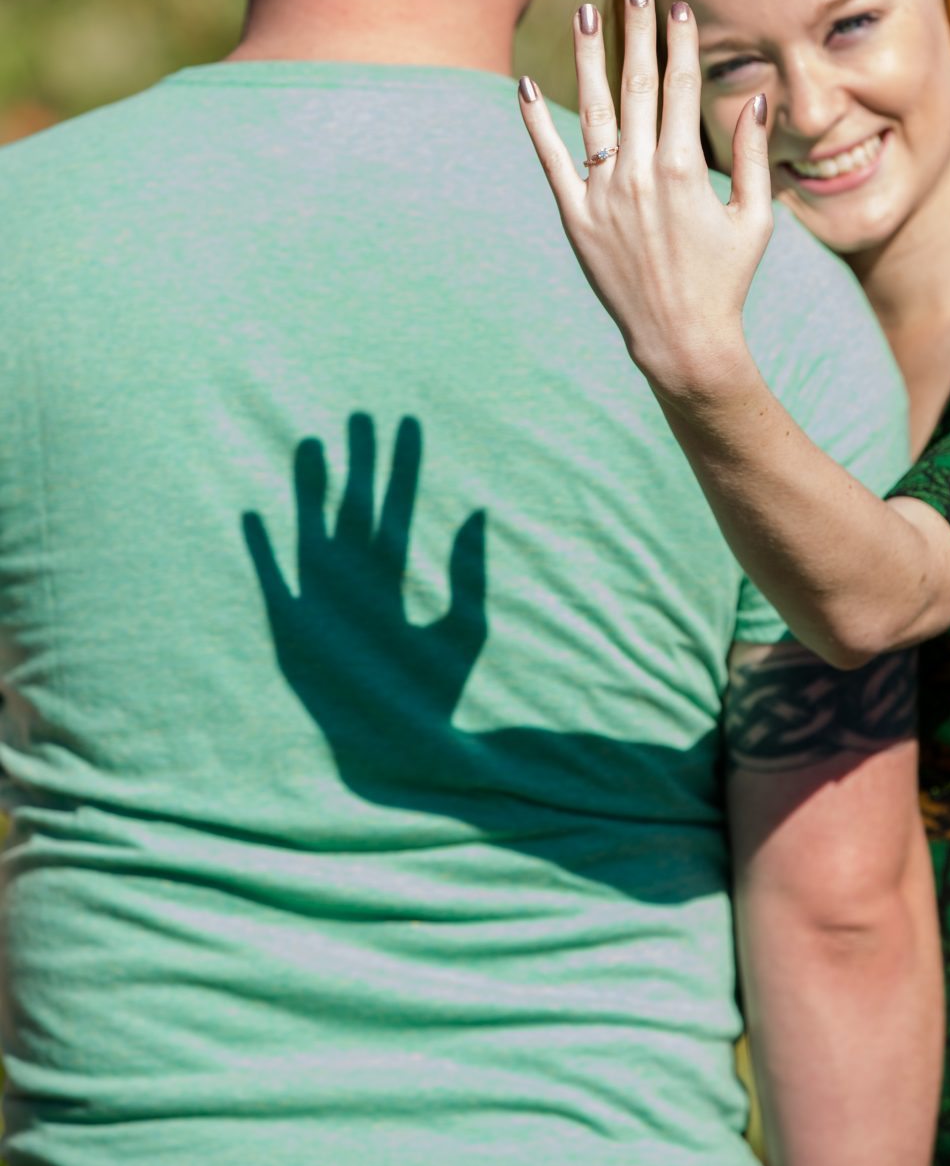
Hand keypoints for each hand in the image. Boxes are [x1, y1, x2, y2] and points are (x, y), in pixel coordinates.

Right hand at [243, 414, 487, 790]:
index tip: (408, 423)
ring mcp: (322, 600)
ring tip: (313, 443)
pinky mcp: (295, 627)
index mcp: (395, 578)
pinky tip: (254, 514)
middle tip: (362, 415)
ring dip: (311, 491)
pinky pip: (273, 580)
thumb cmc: (436, 694)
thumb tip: (479, 513)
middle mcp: (356, 581)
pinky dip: (262, 550)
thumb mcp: (465, 628)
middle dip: (358, 463)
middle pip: (354, 507)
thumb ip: (470, 573)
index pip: (398, 507)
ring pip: (313, 530)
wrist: (400, 750)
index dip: (402, 467)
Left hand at [519, 0, 772, 398]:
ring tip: (585, 14)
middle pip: (637, 85)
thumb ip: (755, 158)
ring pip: (593, 110)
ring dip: (588, 58)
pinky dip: (537, 122)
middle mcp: (642, 173)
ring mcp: (604, 193)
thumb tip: (757, 101)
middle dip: (636, 32)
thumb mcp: (755, 218)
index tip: (675, 6)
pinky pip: (552, 160)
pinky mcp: (576, 216)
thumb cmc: (725, 280)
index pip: (681, 88)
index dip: (678, 43)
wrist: (680, 338)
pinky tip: (525, 86)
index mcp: (687, 169)